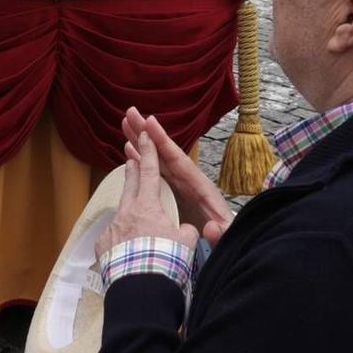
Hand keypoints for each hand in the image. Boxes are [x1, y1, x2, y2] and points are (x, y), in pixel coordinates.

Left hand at [96, 129, 200, 262]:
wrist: (139, 288)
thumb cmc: (165, 262)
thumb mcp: (186, 244)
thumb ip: (186, 231)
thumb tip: (186, 230)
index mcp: (148, 206)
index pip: (150, 172)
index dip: (148, 151)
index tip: (144, 134)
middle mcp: (127, 212)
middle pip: (130, 185)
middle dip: (132, 169)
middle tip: (130, 158)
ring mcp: (112, 229)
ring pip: (121, 212)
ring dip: (128, 208)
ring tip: (132, 209)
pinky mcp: (102, 246)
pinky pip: (113, 236)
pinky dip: (121, 237)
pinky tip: (126, 246)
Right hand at [120, 107, 233, 246]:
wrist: (225, 240)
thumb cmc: (226, 235)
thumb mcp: (226, 235)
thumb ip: (220, 233)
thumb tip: (210, 229)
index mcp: (199, 186)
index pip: (179, 160)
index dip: (164, 142)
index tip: (151, 122)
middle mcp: (187, 180)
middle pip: (164, 152)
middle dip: (147, 133)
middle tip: (130, 113)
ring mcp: (178, 185)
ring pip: (156, 159)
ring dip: (140, 141)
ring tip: (125, 124)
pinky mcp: (171, 192)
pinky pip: (153, 172)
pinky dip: (140, 159)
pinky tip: (128, 149)